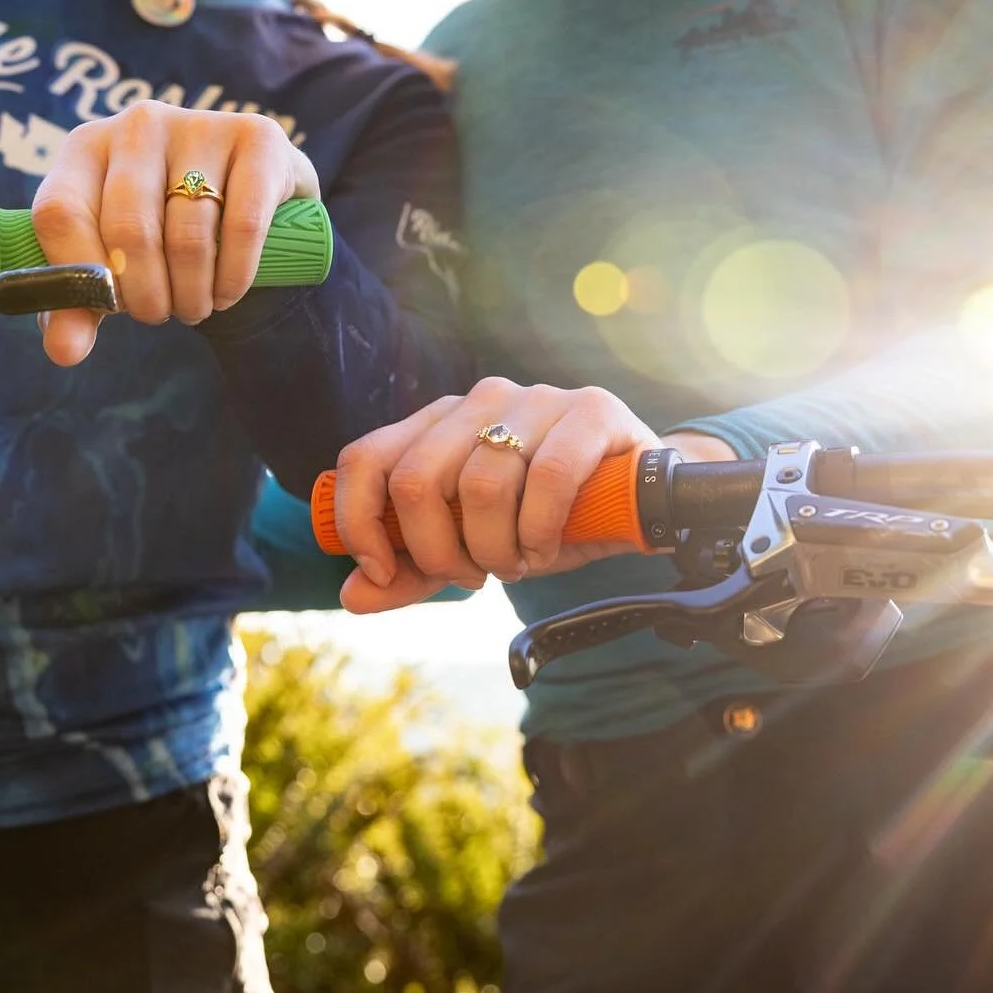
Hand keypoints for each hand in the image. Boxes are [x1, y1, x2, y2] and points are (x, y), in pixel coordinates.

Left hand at [31, 101, 319, 362]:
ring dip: (191, 294)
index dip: (80, 273)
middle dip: (145, 294)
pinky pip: (242, 225)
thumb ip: (78, 304)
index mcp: (85, 147)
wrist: (248, 199)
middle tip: (158, 316)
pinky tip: (228, 293)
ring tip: (195, 307)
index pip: (60, 212)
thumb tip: (65, 352)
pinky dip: (234, 276)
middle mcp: (139, 124)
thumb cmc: (163, 233)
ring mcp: (200, 124)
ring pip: (187, 234)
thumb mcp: (112, 263)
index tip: (107, 309)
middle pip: (128, 227)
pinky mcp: (258, 137)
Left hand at [331, 377, 733, 613]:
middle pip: (416, 480)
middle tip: (473, 575)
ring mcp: (534, 398)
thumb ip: (416, 570)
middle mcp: (479, 399)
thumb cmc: (543, 519)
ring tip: (518, 561)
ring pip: (480, 484)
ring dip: (495, 548)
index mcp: (438, 422)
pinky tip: (548, 546)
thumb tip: (353, 594)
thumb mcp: (473, 548)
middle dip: (438, 551)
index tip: (385, 570)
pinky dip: (541, 530)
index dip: (361, 523)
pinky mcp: (590, 408)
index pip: (365, 458)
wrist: (639, 498)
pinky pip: (548, 475)